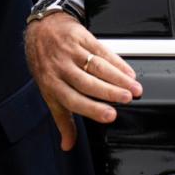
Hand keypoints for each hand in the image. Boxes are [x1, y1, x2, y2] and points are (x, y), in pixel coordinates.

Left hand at [24, 12, 142, 151]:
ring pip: (97, 66)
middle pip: (88, 82)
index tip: (110, 115)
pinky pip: (102, 50)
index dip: (92, 108)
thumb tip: (67, 145)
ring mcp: (71, 51)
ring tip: (133, 87)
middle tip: (127, 98)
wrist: (41, 30)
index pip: (73, 100)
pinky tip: (128, 71)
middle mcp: (61, 68)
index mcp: (52, 84)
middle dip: (110, 91)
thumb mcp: (49, 92)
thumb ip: (62, 120)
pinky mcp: (81, 37)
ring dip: (118, 77)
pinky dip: (118, 62)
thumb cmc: (46, 65)